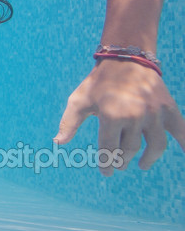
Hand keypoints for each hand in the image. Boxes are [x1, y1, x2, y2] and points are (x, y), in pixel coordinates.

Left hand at [55, 58, 184, 173]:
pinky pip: (181, 130)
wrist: (125, 58)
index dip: (105, 164)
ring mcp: (154, 113)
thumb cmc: (99, 82)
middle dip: (122, 160)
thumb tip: (58, 143)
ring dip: (148, 159)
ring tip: (141, 164)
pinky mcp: (168, 108)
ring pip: (155, 146)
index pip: (108, 149)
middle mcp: (134, 116)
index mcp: (111, 115)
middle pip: (129, 149)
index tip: (106, 172)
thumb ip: (69, 122)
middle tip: (119, 164)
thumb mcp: (79, 100)